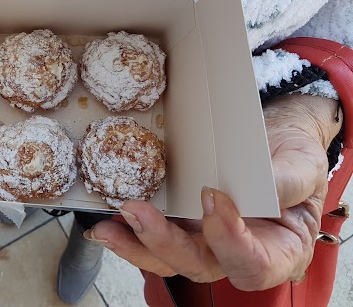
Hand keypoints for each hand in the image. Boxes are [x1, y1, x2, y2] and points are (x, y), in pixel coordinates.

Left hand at [87, 94, 341, 290]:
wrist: (273, 142)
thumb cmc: (294, 159)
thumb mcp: (303, 166)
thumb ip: (284, 182)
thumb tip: (256, 189)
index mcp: (277, 251)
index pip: (252, 265)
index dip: (229, 242)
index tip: (213, 198)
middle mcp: (235, 254)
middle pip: (197, 265)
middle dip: (163, 243)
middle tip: (136, 212)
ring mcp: (203, 240)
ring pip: (167, 257)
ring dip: (133, 243)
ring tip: (106, 226)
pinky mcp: (181, 222)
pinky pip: (154, 234)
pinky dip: (129, 230)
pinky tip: (106, 220)